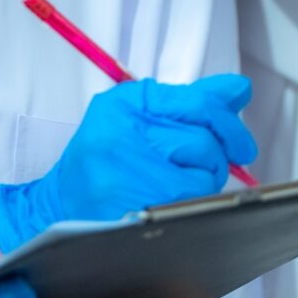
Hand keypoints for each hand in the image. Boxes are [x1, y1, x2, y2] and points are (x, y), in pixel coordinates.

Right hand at [0, 75, 257, 251]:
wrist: (55, 207)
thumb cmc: (104, 161)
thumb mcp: (138, 117)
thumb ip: (189, 101)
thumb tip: (239, 90)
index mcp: (124, 103)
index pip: (197, 103)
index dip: (228, 123)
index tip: (241, 145)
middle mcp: (121, 132)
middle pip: (203, 141)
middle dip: (215, 159)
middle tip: (208, 169)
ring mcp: (124, 172)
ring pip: (202, 176)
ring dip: (203, 184)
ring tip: (180, 187)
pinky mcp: (131, 208)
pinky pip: (188, 204)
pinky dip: (190, 206)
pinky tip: (172, 205)